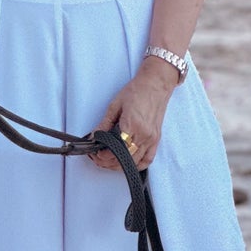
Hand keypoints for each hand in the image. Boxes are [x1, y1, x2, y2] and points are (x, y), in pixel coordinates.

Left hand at [93, 57, 175, 172]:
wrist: (155, 84)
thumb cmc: (137, 91)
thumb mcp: (115, 105)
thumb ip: (104, 123)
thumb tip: (93, 136)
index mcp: (132, 124)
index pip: (116, 148)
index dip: (104, 155)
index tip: (95, 154)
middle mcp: (144, 134)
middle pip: (125, 158)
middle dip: (109, 162)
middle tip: (98, 159)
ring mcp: (152, 138)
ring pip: (135, 162)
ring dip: (121, 165)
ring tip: (109, 162)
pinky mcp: (156, 139)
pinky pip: (148, 159)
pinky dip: (138, 165)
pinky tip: (128, 164)